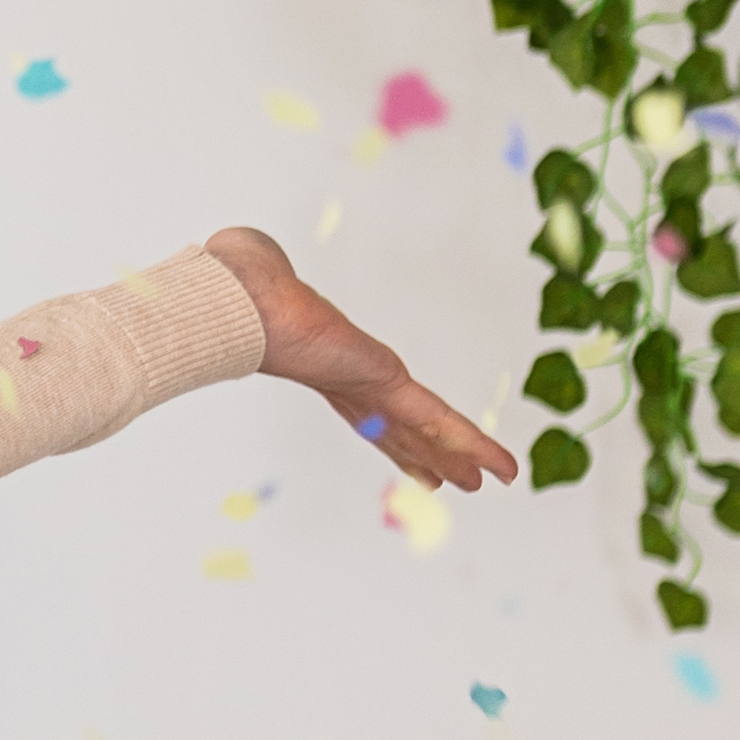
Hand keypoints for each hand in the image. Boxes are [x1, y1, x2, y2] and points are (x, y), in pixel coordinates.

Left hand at [203, 227, 522, 491]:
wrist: (242, 300)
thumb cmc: (244, 284)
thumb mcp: (266, 280)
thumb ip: (268, 273)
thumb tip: (248, 255)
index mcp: (328, 361)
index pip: (365, 405)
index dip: (386, 429)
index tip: (403, 446)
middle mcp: (350, 381)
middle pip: (394, 429)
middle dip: (422, 455)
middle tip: (446, 482)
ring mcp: (368, 386)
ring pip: (422, 431)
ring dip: (453, 458)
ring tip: (475, 484)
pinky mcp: (385, 384)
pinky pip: (438, 419)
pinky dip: (472, 445)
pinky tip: (497, 469)